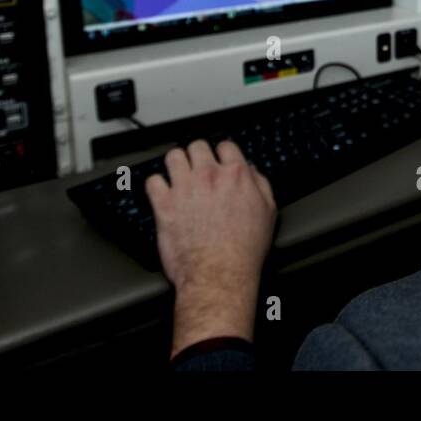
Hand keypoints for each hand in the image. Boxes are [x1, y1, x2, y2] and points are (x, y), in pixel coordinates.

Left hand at [145, 139, 276, 355]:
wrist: (220, 274)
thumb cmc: (243, 250)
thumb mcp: (268, 213)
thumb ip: (261, 186)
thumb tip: (252, 172)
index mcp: (236, 175)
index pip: (225, 146)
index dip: (222, 153)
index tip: (219, 160)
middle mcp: (209, 176)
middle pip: (197, 146)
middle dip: (197, 155)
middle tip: (196, 168)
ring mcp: (184, 188)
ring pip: (173, 156)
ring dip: (175, 164)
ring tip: (177, 175)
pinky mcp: (164, 204)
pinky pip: (152, 181)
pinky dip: (155, 186)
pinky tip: (161, 193)